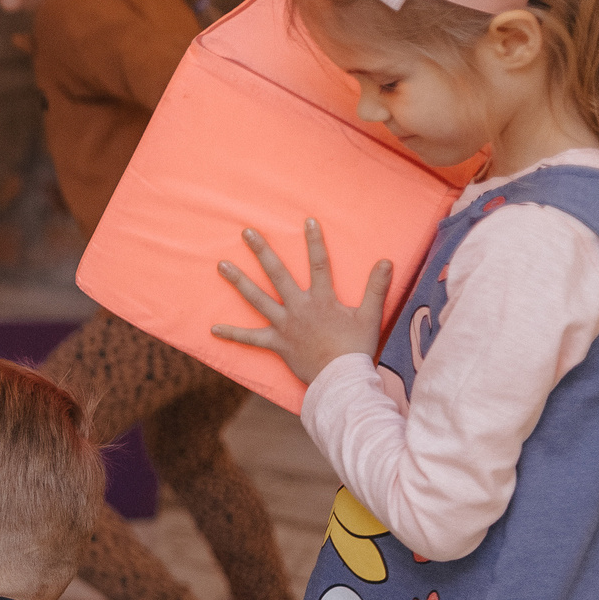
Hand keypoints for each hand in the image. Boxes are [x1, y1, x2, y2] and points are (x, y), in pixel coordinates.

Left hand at [209, 219, 391, 385]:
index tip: (308, 221)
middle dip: (262, 251)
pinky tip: (212, 329)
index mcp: (322, 299)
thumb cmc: (357, 348)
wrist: (341, 378)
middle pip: (277, 274)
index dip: (315, 242)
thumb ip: (377, 287)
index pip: (319, 264)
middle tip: (247, 232)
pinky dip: (232, 334)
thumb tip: (385, 261)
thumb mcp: (372, 316)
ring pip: (257, 299)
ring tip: (221, 265)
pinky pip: (250, 338)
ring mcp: (284, 325)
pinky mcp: (276, 343)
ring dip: (239, 281)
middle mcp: (299, 308)